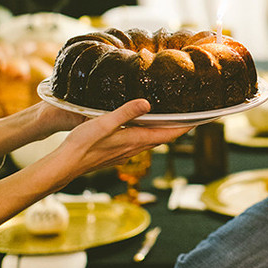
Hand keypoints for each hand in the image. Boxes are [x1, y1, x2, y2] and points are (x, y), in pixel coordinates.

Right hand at [50, 99, 188, 179]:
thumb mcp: (104, 123)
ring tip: (172, 119)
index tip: (200, 120)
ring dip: (164, 131)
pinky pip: (140, 142)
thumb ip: (126, 113)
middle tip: (191, 116)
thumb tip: (147, 103)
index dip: (185, 127)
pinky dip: (149, 134)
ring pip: (152, 140)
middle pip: (164, 138)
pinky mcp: (118, 153)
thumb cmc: (84, 144)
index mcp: (136, 140)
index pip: (168, 134)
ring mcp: (126, 152)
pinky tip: (143, 127)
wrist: (67, 164)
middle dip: (178, 128)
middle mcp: (135, 148)